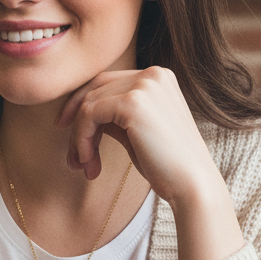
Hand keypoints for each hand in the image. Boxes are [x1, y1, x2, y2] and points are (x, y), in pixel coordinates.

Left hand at [55, 67, 212, 203]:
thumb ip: (114, 116)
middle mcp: (152, 74)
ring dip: (79, 138)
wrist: (192, 185)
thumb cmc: (166, 165)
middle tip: (72, 156)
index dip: (81, 105)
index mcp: (158, 77)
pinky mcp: (132, 103)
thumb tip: (82, 115)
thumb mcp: (136, 132)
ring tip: (84, 166)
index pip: (107, 82)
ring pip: (88, 104)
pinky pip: (89, 115)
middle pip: (94, 89)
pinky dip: (82, 139)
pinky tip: (89, 162)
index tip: (68, 130)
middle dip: (76, 122)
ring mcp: (144, 85)